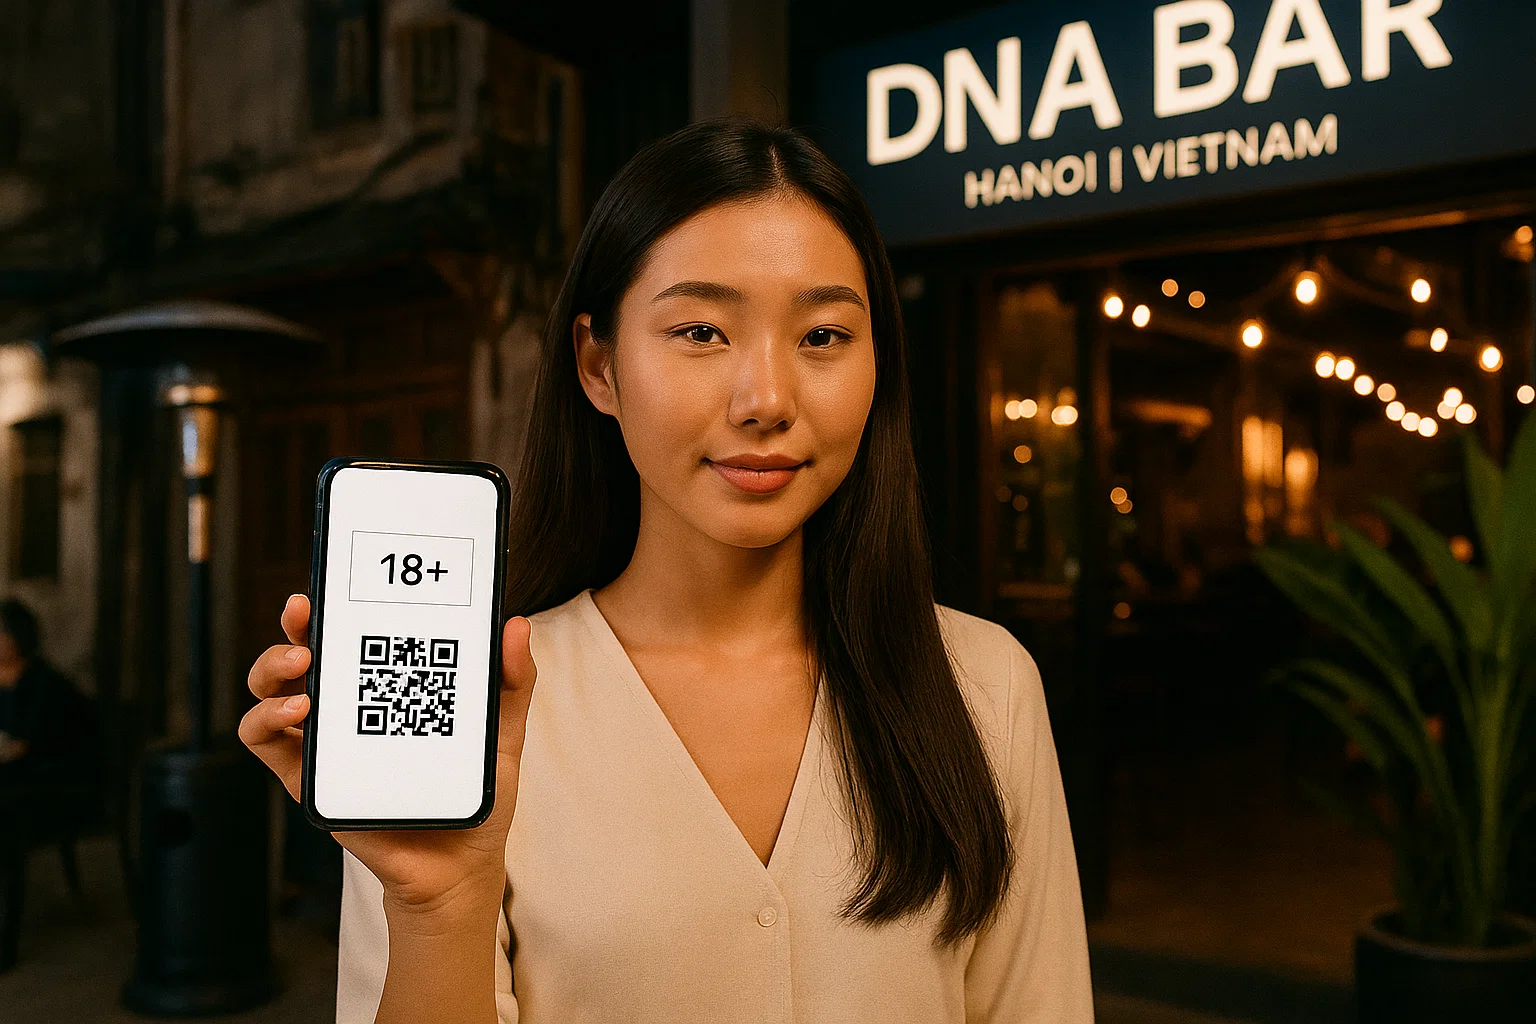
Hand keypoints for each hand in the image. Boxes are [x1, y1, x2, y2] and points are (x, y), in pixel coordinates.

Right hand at [239, 594, 537, 914]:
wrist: (460, 867)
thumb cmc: (475, 795)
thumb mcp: (504, 732)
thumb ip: (512, 682)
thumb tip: (516, 626)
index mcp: (390, 689)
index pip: (356, 637)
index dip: (340, 606)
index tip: (338, 581)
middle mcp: (350, 710)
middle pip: (304, 653)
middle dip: (297, 624)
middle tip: (305, 611)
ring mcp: (325, 744)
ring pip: (271, 690)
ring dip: (271, 667)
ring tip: (302, 663)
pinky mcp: (308, 781)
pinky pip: (263, 742)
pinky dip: (265, 718)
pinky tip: (299, 711)